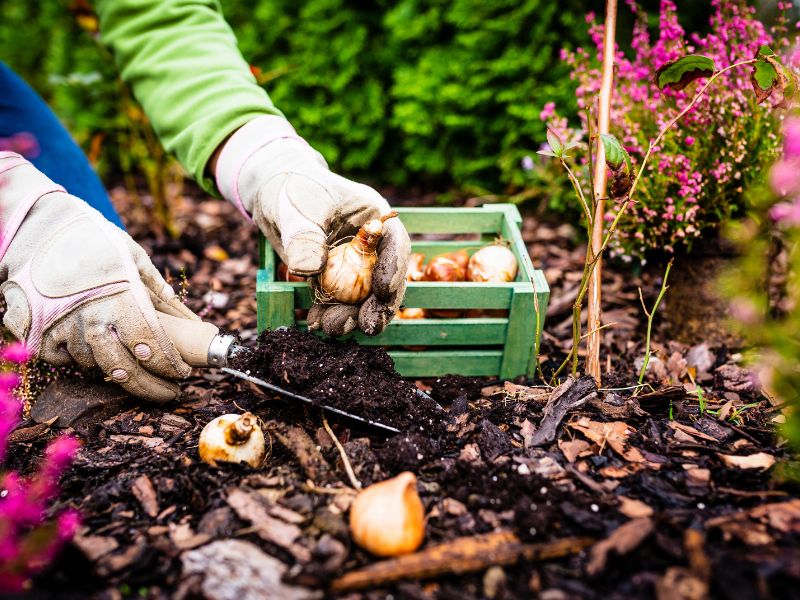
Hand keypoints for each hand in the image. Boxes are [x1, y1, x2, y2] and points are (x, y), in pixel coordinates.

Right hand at [0, 153, 206, 401]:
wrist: (38, 226)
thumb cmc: (94, 240)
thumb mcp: (134, 257)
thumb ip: (159, 290)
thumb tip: (188, 317)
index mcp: (120, 298)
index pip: (151, 346)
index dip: (169, 365)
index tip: (183, 373)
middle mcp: (90, 317)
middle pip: (124, 369)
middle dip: (150, 386)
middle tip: (169, 392)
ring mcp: (60, 326)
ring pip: (92, 366)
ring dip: (116, 372)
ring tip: (135, 370)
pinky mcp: (35, 331)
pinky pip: (60, 360)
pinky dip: (77, 362)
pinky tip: (94, 357)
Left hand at [214, 116, 409, 336]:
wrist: (272, 192)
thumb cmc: (291, 188)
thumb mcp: (296, 208)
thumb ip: (304, 237)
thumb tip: (309, 269)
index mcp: (374, 218)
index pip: (395, 245)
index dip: (394, 269)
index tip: (383, 291)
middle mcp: (371, 245)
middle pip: (386, 279)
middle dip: (378, 306)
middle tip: (367, 326)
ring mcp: (354, 265)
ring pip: (363, 297)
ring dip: (351, 316)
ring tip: (332, 327)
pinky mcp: (334, 280)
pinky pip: (338, 302)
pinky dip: (329, 314)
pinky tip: (316, 323)